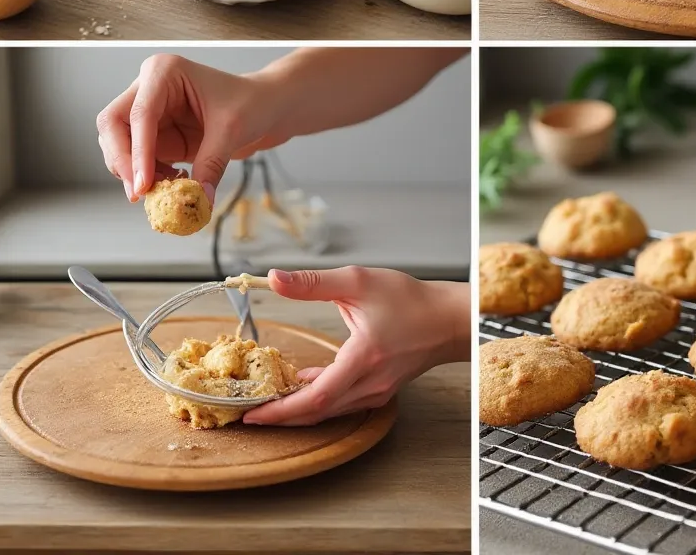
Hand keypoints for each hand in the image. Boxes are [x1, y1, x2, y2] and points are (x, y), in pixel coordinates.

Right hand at [96, 54, 292, 203]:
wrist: (266, 106)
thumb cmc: (252, 102)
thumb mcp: (232, 131)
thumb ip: (211, 164)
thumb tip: (197, 200)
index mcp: (164, 71)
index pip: (139, 113)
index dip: (137, 151)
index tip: (142, 183)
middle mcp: (148, 88)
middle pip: (112, 124)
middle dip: (122, 160)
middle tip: (139, 193)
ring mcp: (149, 112)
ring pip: (118, 144)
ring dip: (133, 172)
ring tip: (166, 189)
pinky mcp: (155, 135)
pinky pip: (137, 160)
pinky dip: (147, 177)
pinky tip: (173, 183)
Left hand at [242, 267, 469, 426]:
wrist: (447, 318)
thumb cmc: (409, 299)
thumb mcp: (358, 281)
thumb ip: (313, 283)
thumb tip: (273, 279)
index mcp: (364, 358)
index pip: (316, 397)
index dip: (281, 410)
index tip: (252, 413)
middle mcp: (370, 383)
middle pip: (317, 412)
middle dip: (280, 416)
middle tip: (248, 412)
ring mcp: (376, 392)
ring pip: (328, 412)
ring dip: (297, 409)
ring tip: (268, 399)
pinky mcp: (379, 392)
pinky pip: (341, 403)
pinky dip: (317, 399)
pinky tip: (302, 383)